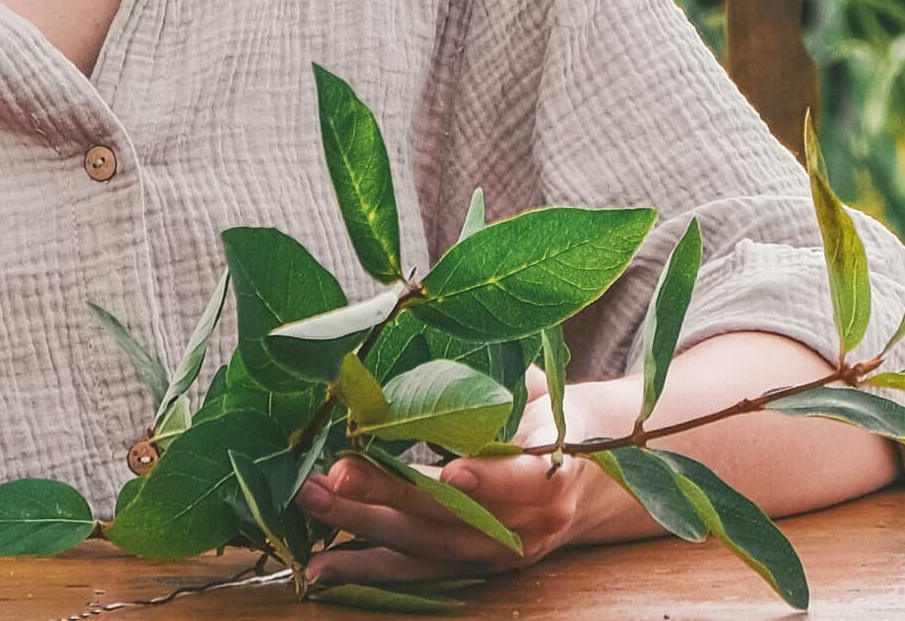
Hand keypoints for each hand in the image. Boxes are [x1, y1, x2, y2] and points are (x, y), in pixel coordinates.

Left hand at [296, 367, 606, 590]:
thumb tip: (430, 332)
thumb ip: (497, 378)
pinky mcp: (470, 567)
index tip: (454, 472)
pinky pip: (414, 572)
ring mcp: (498, 553)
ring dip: (362, 529)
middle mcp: (530, 524)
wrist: (593, 479)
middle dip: (391, 496)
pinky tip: (318, 567)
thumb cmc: (554, 415)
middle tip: (336, 477)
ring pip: (427, 547)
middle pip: (457, 517)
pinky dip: (365, 568)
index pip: (526, 478)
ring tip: (311, 503)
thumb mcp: (539, 388)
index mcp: (556, 470)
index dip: (492, 478)